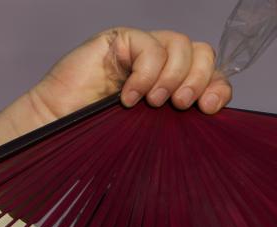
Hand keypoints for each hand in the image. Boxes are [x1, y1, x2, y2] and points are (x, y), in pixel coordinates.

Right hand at [23, 28, 233, 127]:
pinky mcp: (120, 40)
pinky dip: (145, 73)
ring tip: (153, 103)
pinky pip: (149, 45)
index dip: (218, 87)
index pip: (211, 74)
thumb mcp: (151, 134)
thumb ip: (179, 123)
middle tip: (180, 105)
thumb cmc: (100, 137)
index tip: (207, 108)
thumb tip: (210, 118)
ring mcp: (141, 50)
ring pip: (181, 44)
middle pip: (202, 53)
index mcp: (174, 86)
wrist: (59, 128)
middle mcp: (161, 64)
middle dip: (198, 80)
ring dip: (173, 76)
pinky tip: (129, 97)